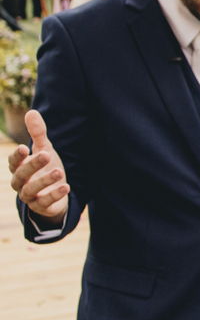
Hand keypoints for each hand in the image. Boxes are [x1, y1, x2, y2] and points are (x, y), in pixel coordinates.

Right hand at [8, 110, 68, 224]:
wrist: (55, 192)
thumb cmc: (45, 168)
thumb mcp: (44, 150)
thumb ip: (38, 134)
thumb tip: (31, 112)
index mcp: (18, 168)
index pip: (13, 161)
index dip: (17, 156)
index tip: (24, 147)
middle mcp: (20, 182)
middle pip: (21, 174)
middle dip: (32, 165)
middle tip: (46, 155)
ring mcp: (29, 196)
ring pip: (31, 190)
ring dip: (44, 181)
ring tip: (59, 171)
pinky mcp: (41, 207)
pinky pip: (44, 203)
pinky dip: (54, 195)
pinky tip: (66, 187)